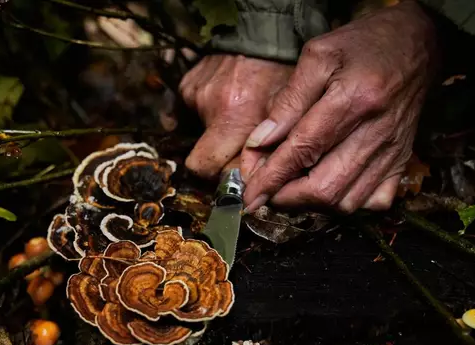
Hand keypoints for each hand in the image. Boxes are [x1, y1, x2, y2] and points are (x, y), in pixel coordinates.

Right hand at [180, 54, 292, 178]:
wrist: (266, 33)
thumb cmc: (281, 74)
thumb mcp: (286, 113)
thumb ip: (269, 150)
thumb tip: (253, 182)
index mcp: (236, 117)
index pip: (210, 170)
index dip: (225, 176)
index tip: (239, 173)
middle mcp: (211, 107)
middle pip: (199, 162)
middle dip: (217, 163)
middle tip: (239, 152)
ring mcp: (196, 94)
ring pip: (200, 136)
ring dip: (217, 133)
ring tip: (240, 114)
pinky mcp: (188, 85)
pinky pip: (194, 112)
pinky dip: (209, 112)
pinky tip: (228, 99)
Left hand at [242, 0, 438, 213]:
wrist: (419, 44)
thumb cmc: (364, 45)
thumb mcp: (318, 56)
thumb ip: (288, 101)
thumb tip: (260, 142)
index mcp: (353, 100)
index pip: (303, 151)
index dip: (271, 178)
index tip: (249, 196)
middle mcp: (376, 133)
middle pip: (324, 187)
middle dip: (286, 198)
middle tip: (266, 189)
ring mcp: (392, 152)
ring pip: (346, 202)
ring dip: (311, 204)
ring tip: (290, 187)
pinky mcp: (402, 162)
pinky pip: (373, 203)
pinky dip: (345, 203)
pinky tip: (328, 185)